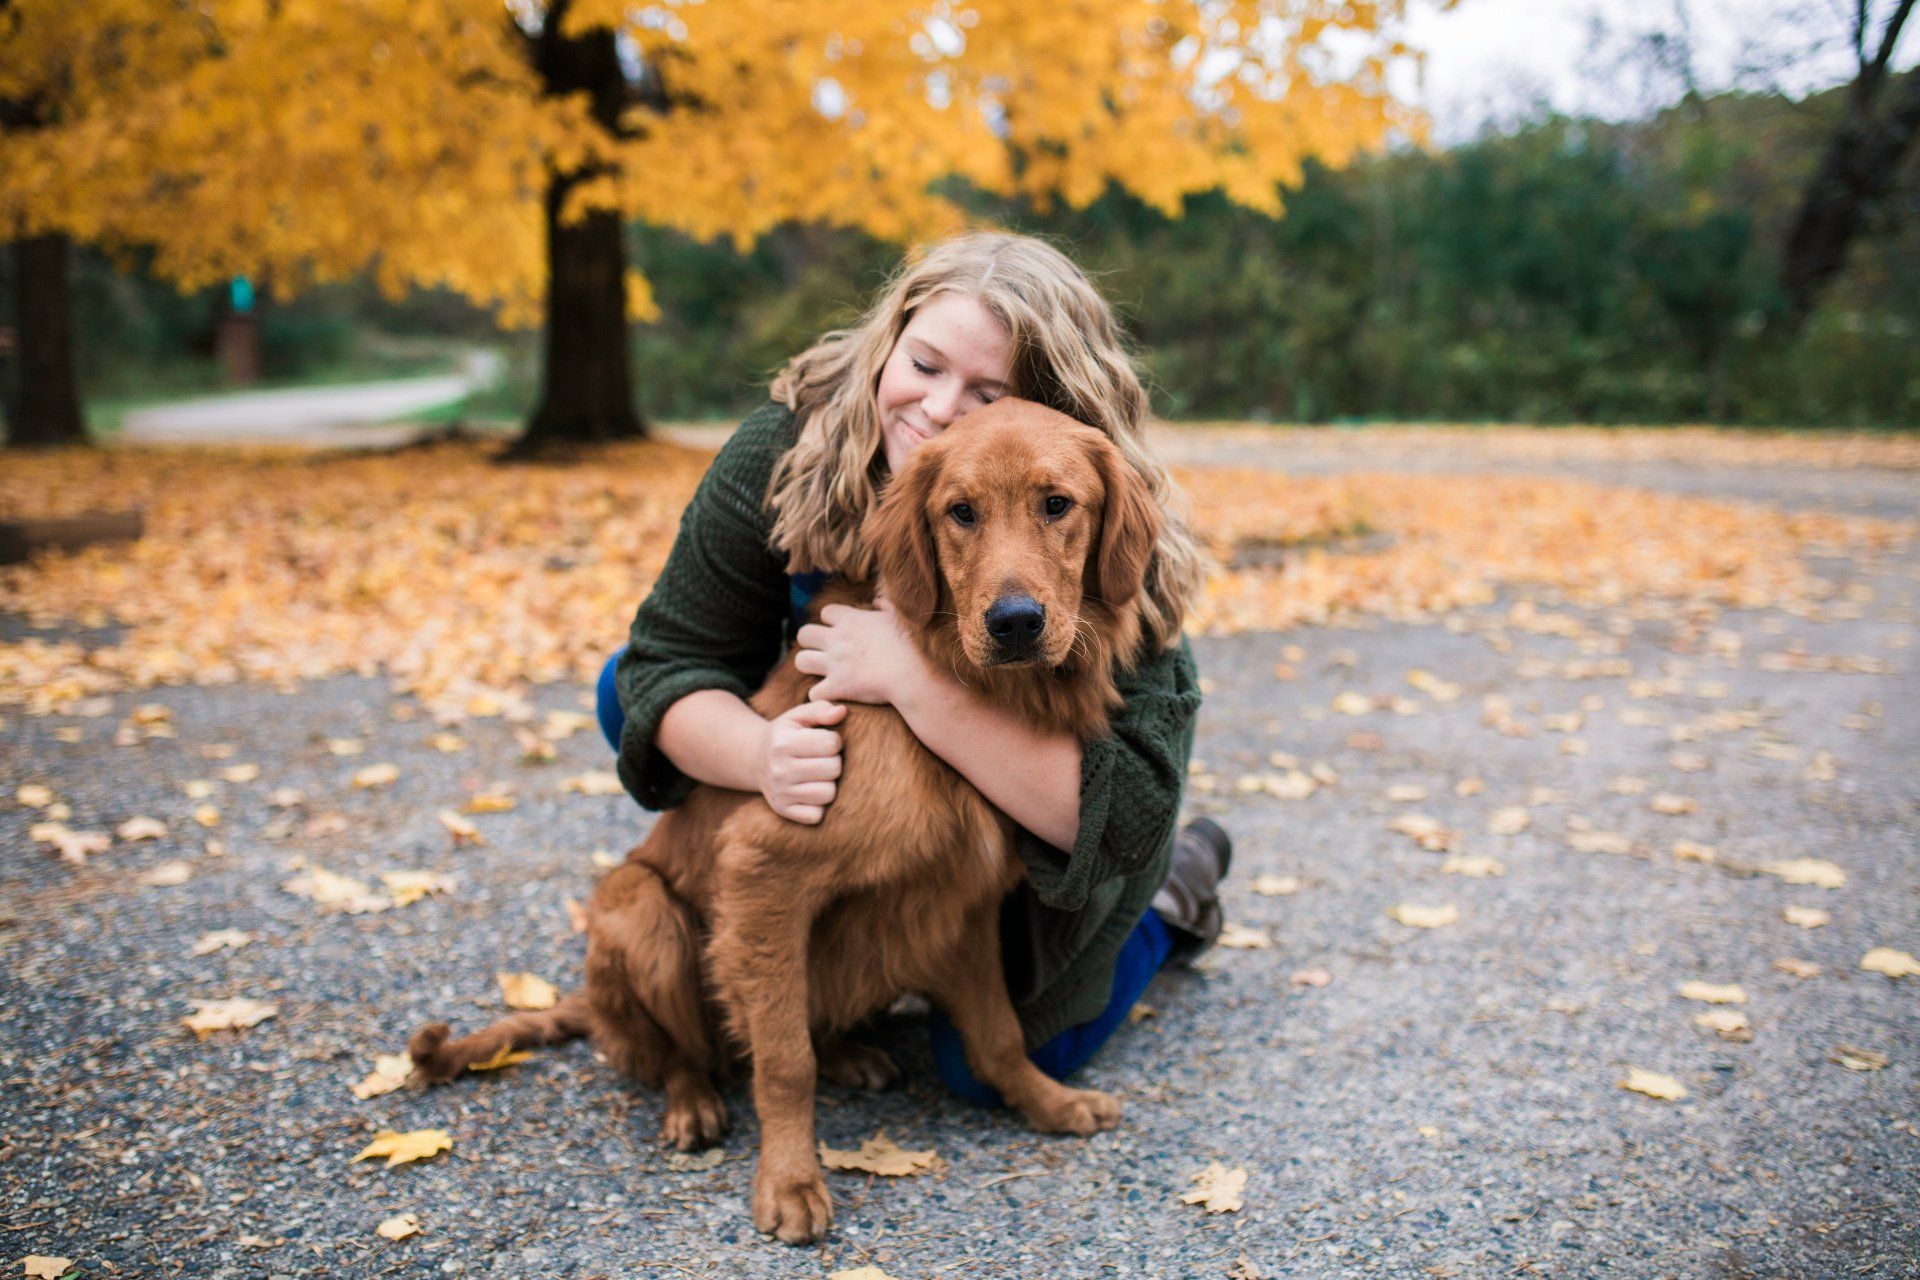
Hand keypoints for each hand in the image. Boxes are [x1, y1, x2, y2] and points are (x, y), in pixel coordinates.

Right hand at [757, 699, 844, 823]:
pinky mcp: (783, 810)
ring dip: (829, 783)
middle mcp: (779, 770)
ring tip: (818, 774)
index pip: (831, 744)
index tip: (825, 741)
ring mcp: (780, 793)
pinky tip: (811, 790)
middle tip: (823, 759)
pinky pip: (816, 815)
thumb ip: (821, 708)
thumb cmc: (785, 735)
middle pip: (833, 769)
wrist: (755, 759)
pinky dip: (819, 805)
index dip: (834, 741)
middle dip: (834, 761)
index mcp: (783, 743)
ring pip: (828, 794)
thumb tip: (841, 712)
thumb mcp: (798, 716)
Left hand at [793, 598, 924, 706]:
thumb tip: (875, 601)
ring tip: (823, 673)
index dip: (831, 622)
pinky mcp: (837, 687)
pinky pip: (813, 693)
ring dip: (809, 667)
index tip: (843, 632)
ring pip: (800, 660)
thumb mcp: (900, 616)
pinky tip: (832, 696)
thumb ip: (884, 605)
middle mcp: (838, 639)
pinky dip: (821, 695)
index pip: (825, 612)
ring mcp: (834, 663)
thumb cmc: (912, 644)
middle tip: (826, 652)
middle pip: (804, 634)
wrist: (915, 674)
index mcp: (852, 620)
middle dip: (811, 642)